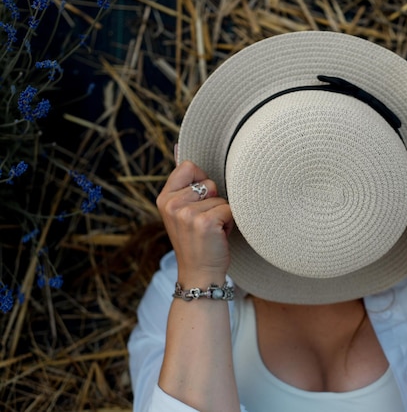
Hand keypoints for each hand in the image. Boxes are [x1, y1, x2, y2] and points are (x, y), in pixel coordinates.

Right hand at [156, 160, 233, 284]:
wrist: (199, 274)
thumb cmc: (197, 240)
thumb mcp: (182, 210)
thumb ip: (183, 182)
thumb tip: (178, 145)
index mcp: (164, 198)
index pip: (189, 166)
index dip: (202, 182)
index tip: (200, 202)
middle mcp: (171, 204)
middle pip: (209, 182)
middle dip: (215, 201)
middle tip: (206, 222)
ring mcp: (186, 213)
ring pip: (221, 197)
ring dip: (222, 214)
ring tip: (212, 230)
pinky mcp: (204, 222)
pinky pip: (229, 209)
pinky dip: (229, 223)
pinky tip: (218, 236)